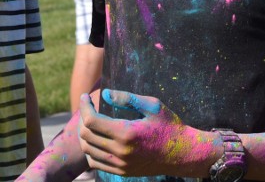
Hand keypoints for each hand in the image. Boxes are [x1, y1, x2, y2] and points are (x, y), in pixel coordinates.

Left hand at [78, 89, 213, 177]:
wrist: (183, 154)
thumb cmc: (169, 125)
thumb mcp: (153, 105)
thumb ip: (128, 98)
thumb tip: (106, 93)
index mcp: (127, 133)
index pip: (91, 121)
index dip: (84, 106)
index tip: (85, 97)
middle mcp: (121, 152)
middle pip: (86, 135)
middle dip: (82, 118)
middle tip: (87, 107)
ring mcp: (121, 165)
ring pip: (88, 151)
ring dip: (84, 134)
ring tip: (89, 121)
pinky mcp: (123, 172)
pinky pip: (95, 163)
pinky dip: (90, 150)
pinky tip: (96, 138)